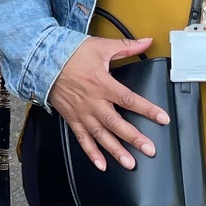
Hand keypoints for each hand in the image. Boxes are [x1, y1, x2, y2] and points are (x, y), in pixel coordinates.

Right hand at [45, 36, 168, 170]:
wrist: (42, 60)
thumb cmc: (71, 53)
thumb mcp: (101, 46)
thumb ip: (126, 46)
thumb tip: (147, 41)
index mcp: (103, 84)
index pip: (129, 99)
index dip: (147, 109)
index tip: (162, 119)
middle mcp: (93, 102)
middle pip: (116, 123)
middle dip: (134, 138)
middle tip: (149, 150)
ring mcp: (82, 113)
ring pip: (101, 135)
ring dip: (115, 151)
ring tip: (130, 163)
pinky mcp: (72, 118)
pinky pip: (82, 138)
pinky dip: (91, 153)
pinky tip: (101, 164)